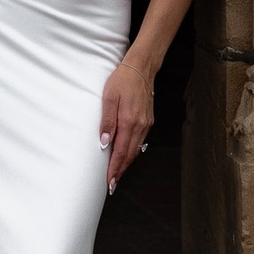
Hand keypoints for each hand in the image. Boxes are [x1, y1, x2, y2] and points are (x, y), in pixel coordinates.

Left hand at [100, 51, 155, 189]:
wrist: (141, 68)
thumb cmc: (122, 80)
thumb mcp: (108, 98)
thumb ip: (107, 121)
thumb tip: (105, 142)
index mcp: (129, 121)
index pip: (121, 152)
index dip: (115, 169)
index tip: (110, 181)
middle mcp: (140, 126)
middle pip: (129, 155)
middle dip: (120, 171)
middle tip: (112, 184)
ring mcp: (146, 124)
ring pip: (135, 150)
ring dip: (126, 163)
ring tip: (117, 173)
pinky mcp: (148, 121)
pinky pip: (140, 141)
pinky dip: (132, 151)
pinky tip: (126, 154)